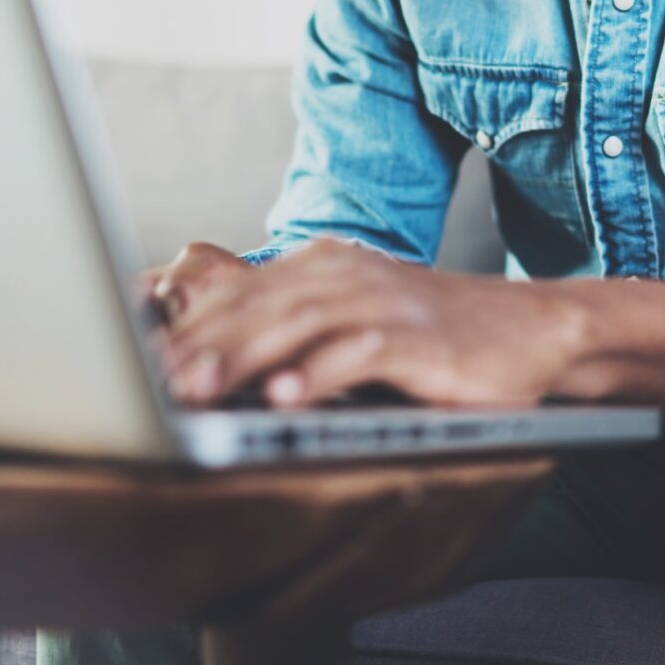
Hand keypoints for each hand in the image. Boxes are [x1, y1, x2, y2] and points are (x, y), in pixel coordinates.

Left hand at [158, 237, 584, 410]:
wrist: (530, 328)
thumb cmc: (434, 336)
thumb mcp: (356, 324)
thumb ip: (294, 334)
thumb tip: (212, 365)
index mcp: (322, 268)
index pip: (238, 294)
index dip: (184, 326)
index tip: (134, 359)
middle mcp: (345, 274)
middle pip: (255, 305)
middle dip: (196, 344)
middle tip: (147, 382)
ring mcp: (382, 301)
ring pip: (296, 323)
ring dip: (240, 357)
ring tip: (197, 390)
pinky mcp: (417, 336)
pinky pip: (359, 351)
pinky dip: (318, 372)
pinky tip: (285, 396)